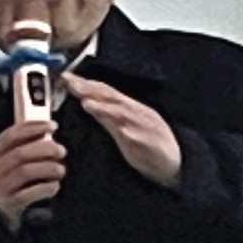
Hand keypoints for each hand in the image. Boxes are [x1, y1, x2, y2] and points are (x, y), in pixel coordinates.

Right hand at [0, 117, 68, 226]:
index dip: (34, 127)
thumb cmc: (5, 191)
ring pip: (28, 171)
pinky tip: (54, 186)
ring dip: (50, 168)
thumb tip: (46, 136)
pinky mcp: (9, 206)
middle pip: (21, 153)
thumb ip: (18, 151)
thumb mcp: (3, 168)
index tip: (52, 126)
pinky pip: (33, 193)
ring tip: (60, 170)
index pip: (11, 136)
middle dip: (46, 148)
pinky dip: (48, 187)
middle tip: (61, 150)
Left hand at [62, 73, 182, 188]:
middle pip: (112, 97)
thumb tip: (86, 102)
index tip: (66, 78)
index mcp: (130, 108)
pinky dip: (130, 132)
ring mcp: (146, 127)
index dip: (85, 84)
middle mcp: (137, 113)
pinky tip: (121, 130)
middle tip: (71, 84)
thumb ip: (105, 116)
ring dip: (106, 108)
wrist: (175, 164)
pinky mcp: (152, 143)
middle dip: (90, 89)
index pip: (105, 91)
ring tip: (88, 103)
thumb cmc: (148, 146)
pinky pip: (141, 137)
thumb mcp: (122, 128)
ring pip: (125, 114)